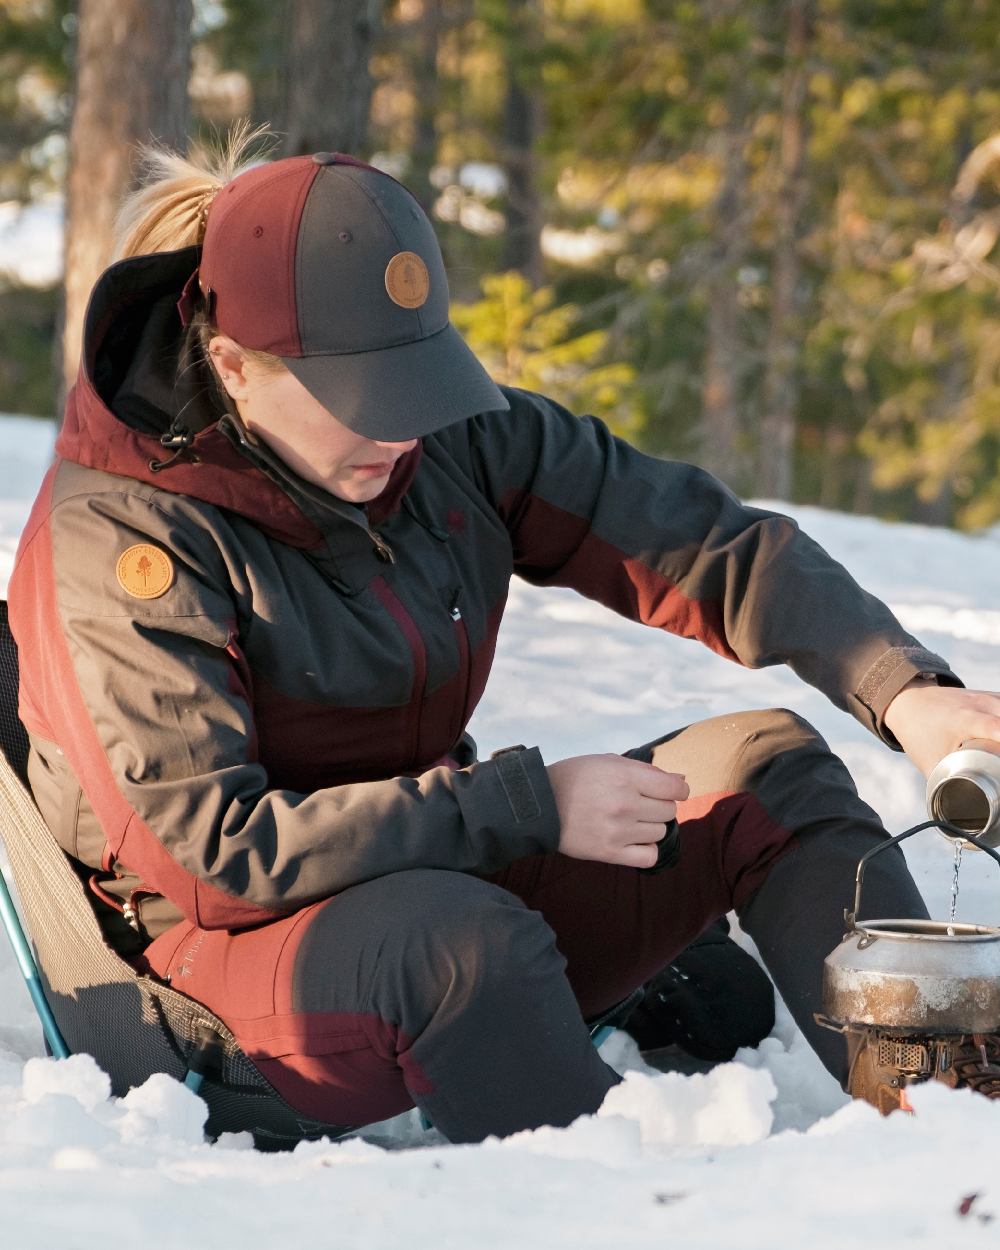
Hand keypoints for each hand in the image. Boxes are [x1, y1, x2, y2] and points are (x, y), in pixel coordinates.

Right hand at [546, 753, 688, 867]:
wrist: (540, 805)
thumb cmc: (575, 778)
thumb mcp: (607, 761)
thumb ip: (646, 770)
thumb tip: (681, 782)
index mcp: (625, 777)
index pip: (675, 788)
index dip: (677, 789)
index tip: (668, 790)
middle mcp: (625, 804)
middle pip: (669, 811)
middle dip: (659, 805)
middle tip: (638, 803)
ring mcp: (619, 831)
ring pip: (661, 832)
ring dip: (650, 826)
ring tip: (630, 820)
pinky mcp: (610, 852)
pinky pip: (649, 856)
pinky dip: (647, 849)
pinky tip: (634, 840)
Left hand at [883, 678, 999, 775]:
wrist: (910, 701)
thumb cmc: (920, 733)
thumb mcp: (929, 760)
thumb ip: (946, 786)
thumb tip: (961, 817)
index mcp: (964, 719)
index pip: (997, 727)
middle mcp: (981, 704)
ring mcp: (991, 698)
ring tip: (998, 760)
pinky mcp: (996, 698)